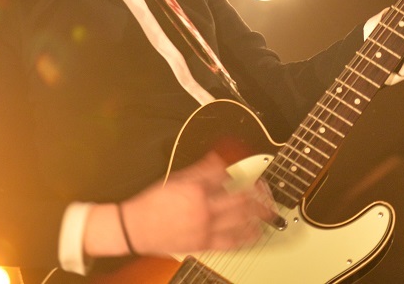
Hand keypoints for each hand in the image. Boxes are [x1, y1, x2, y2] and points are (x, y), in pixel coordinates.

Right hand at [120, 152, 276, 255]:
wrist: (136, 228)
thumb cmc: (153, 203)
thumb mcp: (176, 178)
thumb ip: (200, 170)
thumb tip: (218, 160)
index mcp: (196, 190)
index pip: (227, 178)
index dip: (242, 173)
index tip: (250, 172)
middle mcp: (203, 210)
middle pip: (240, 200)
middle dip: (257, 194)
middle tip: (265, 190)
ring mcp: (204, 229)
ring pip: (239, 222)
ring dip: (257, 216)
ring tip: (268, 211)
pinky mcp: (203, 245)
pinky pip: (230, 242)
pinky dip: (245, 238)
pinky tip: (254, 234)